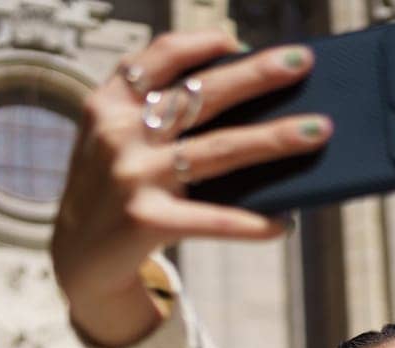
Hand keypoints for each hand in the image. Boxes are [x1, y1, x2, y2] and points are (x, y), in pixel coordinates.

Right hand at [51, 30, 331, 346]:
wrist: (77, 260)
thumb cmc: (113, 192)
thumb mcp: (118, 143)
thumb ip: (156, 118)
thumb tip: (243, 103)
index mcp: (109, 105)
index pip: (158, 57)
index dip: (200, 43)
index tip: (238, 40)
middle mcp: (119, 134)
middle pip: (201, 96)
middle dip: (257, 75)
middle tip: (303, 61)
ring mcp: (132, 176)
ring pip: (219, 149)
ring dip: (274, 139)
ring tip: (318, 131)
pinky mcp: (147, 221)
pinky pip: (214, 219)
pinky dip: (252, 223)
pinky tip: (283, 223)